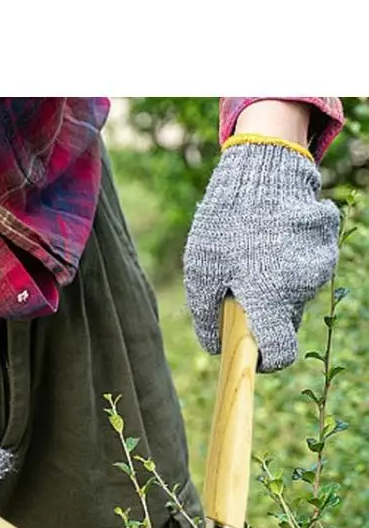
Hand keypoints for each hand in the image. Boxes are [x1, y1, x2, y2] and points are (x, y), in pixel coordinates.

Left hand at [183, 139, 339, 371]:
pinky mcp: (327, 242)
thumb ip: (206, 317)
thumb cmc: (223, 225)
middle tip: (240, 286)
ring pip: (296, 291)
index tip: (253, 353)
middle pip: (285, 319)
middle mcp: (303, 286)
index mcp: (272, 298)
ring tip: (253, 253)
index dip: (266, 359)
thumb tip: (214, 347)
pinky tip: (271, 235)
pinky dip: (290, 258)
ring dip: (276, 283)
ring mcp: (320, 263)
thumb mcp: (201, 273)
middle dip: (264, 312)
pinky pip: (307, 264)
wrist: (260, 168)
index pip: (281, 353)